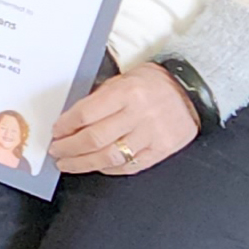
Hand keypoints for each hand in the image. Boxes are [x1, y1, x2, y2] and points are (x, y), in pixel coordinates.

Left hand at [50, 63, 200, 177]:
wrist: (192, 91)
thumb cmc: (154, 83)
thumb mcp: (123, 79)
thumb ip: (100, 98)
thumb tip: (72, 121)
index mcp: (127, 92)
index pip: (86, 114)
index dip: (66, 126)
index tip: (56, 132)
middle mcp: (139, 114)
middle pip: (94, 139)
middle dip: (69, 148)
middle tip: (56, 151)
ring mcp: (152, 134)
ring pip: (110, 156)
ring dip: (84, 164)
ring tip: (69, 164)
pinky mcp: (162, 150)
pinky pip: (130, 166)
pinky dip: (110, 169)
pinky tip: (97, 167)